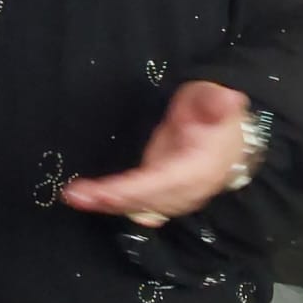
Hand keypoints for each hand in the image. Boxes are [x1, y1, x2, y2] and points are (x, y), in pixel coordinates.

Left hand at [62, 82, 250, 225]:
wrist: (224, 129)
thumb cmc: (212, 108)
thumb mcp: (213, 97)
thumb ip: (215, 102)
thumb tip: (228, 99)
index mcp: (201, 167)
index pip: (165, 182)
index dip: (134, 190)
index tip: (105, 192)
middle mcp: (188, 189)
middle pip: (148, 199)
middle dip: (112, 199)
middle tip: (74, 196)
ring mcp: (175, 194)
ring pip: (140, 205)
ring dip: (107, 204)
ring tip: (74, 197)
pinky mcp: (162, 192)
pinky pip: (137, 202)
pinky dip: (113, 204)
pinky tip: (89, 201)